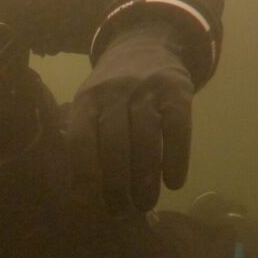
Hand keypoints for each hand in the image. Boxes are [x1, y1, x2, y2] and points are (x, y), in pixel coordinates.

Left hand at [67, 21, 193, 213]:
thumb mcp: (87, 106)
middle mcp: (113, 93)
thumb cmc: (110, 94)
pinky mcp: (177, 91)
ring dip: (145, 178)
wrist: (145, 45)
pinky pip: (178, 129)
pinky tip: (174, 183)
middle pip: (113, 145)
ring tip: (145, 204)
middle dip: (116, 185)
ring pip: (145, 140)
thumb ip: (83, 142)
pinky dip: (176, 159)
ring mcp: (146, 89)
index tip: (91, 205)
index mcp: (85, 101)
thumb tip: (79, 197)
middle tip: (120, 212)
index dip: (85, 176)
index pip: (80, 140)